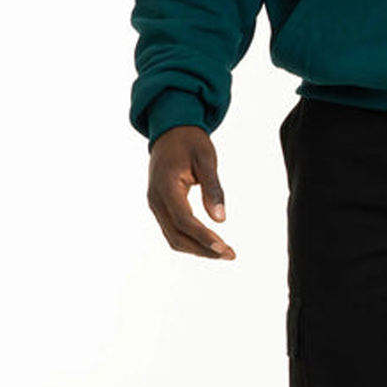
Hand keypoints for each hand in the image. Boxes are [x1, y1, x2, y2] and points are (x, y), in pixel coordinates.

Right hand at [147, 126, 235, 259]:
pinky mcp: (161, 206)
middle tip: (230, 254)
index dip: (202, 237)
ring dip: (197, 248)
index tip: (223, 247)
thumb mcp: (206, 158)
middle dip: (203, 249)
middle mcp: (156, 200)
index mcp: (165, 186)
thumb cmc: (190, 142)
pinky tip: (210, 242)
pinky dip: (191, 239)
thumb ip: (213, 187)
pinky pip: (173, 229)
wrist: (171, 131)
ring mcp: (156, 205)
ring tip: (224, 252)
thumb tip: (221, 219)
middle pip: (177, 235)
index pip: (183, 220)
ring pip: (173, 237)